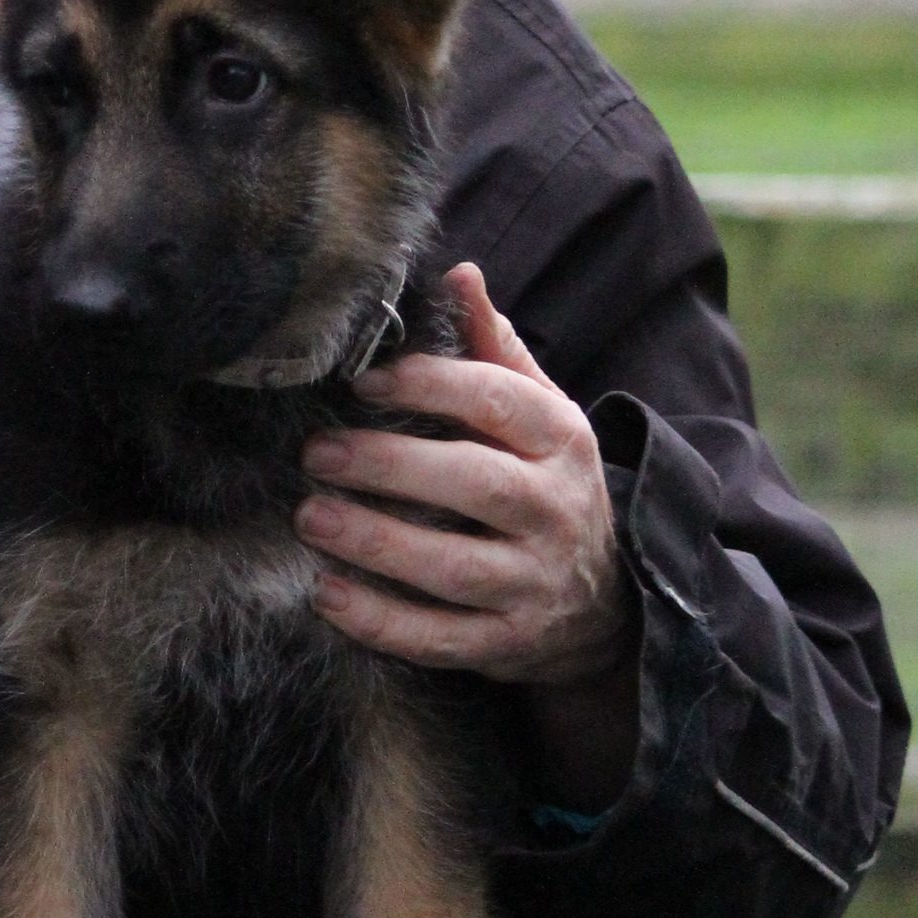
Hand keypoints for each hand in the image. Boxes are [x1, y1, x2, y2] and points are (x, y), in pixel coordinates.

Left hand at [296, 263, 638, 800]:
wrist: (607, 603)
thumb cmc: (547, 484)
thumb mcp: (542, 413)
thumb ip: (496, 349)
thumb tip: (458, 274)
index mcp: (562, 441)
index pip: (499, 402)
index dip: (430, 385)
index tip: (362, 382)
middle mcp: (555, 511)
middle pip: (474, 484)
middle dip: (389, 466)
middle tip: (315, 453)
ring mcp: (534, 583)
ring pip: (455, 568)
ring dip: (376, 545)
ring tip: (310, 518)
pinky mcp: (509, 643)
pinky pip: (441, 638)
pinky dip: (381, 622)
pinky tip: (327, 594)